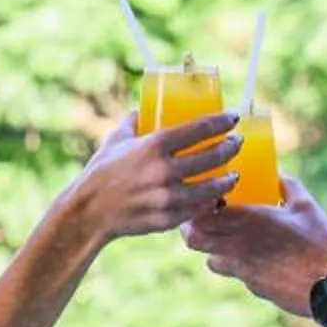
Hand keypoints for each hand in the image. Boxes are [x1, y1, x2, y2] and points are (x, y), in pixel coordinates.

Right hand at [68, 112, 243, 241]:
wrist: (89, 211)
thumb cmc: (101, 172)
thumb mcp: (115, 140)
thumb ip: (131, 122)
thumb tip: (141, 109)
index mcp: (154, 145)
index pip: (200, 129)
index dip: (221, 122)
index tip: (233, 118)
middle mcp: (164, 170)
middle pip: (212, 156)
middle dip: (231, 148)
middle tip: (237, 144)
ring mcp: (168, 197)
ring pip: (212, 188)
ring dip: (227, 180)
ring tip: (233, 175)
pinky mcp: (168, 218)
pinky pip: (198, 210)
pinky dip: (210, 203)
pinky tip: (215, 197)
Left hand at [183, 176, 326, 318]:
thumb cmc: (322, 242)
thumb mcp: (306, 206)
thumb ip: (287, 186)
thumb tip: (278, 175)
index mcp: (249, 221)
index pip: (200, 215)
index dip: (195, 207)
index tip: (203, 199)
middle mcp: (239, 246)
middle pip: (194, 239)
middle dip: (193, 228)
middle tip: (202, 219)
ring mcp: (244, 270)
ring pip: (211, 261)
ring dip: (214, 249)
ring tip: (230, 239)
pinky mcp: (255, 287)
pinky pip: (237, 274)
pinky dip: (239, 265)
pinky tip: (258, 257)